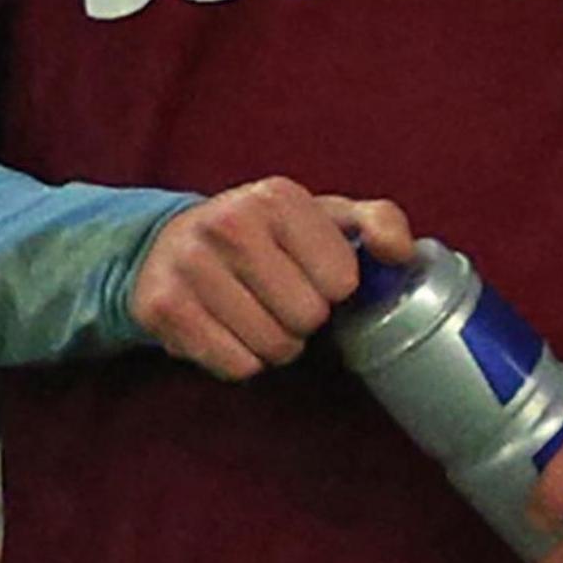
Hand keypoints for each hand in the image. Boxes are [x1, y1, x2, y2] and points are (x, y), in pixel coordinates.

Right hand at [126, 179, 413, 379]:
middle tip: (279, 300)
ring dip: (273, 344)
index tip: (309, 274)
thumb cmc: (263, 237)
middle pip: (307, 317)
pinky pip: (235, 365)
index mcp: (275, 197)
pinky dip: (240, 360)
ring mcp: (190, 264)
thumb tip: (400, 252)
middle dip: (302, 320)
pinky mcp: (162, 306)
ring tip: (255, 316)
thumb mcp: (322, 217)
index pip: (342, 279)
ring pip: (272, 346)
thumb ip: (377, 221)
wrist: (166, 244)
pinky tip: (226, 330)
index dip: (333, 287)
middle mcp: (228, 222)